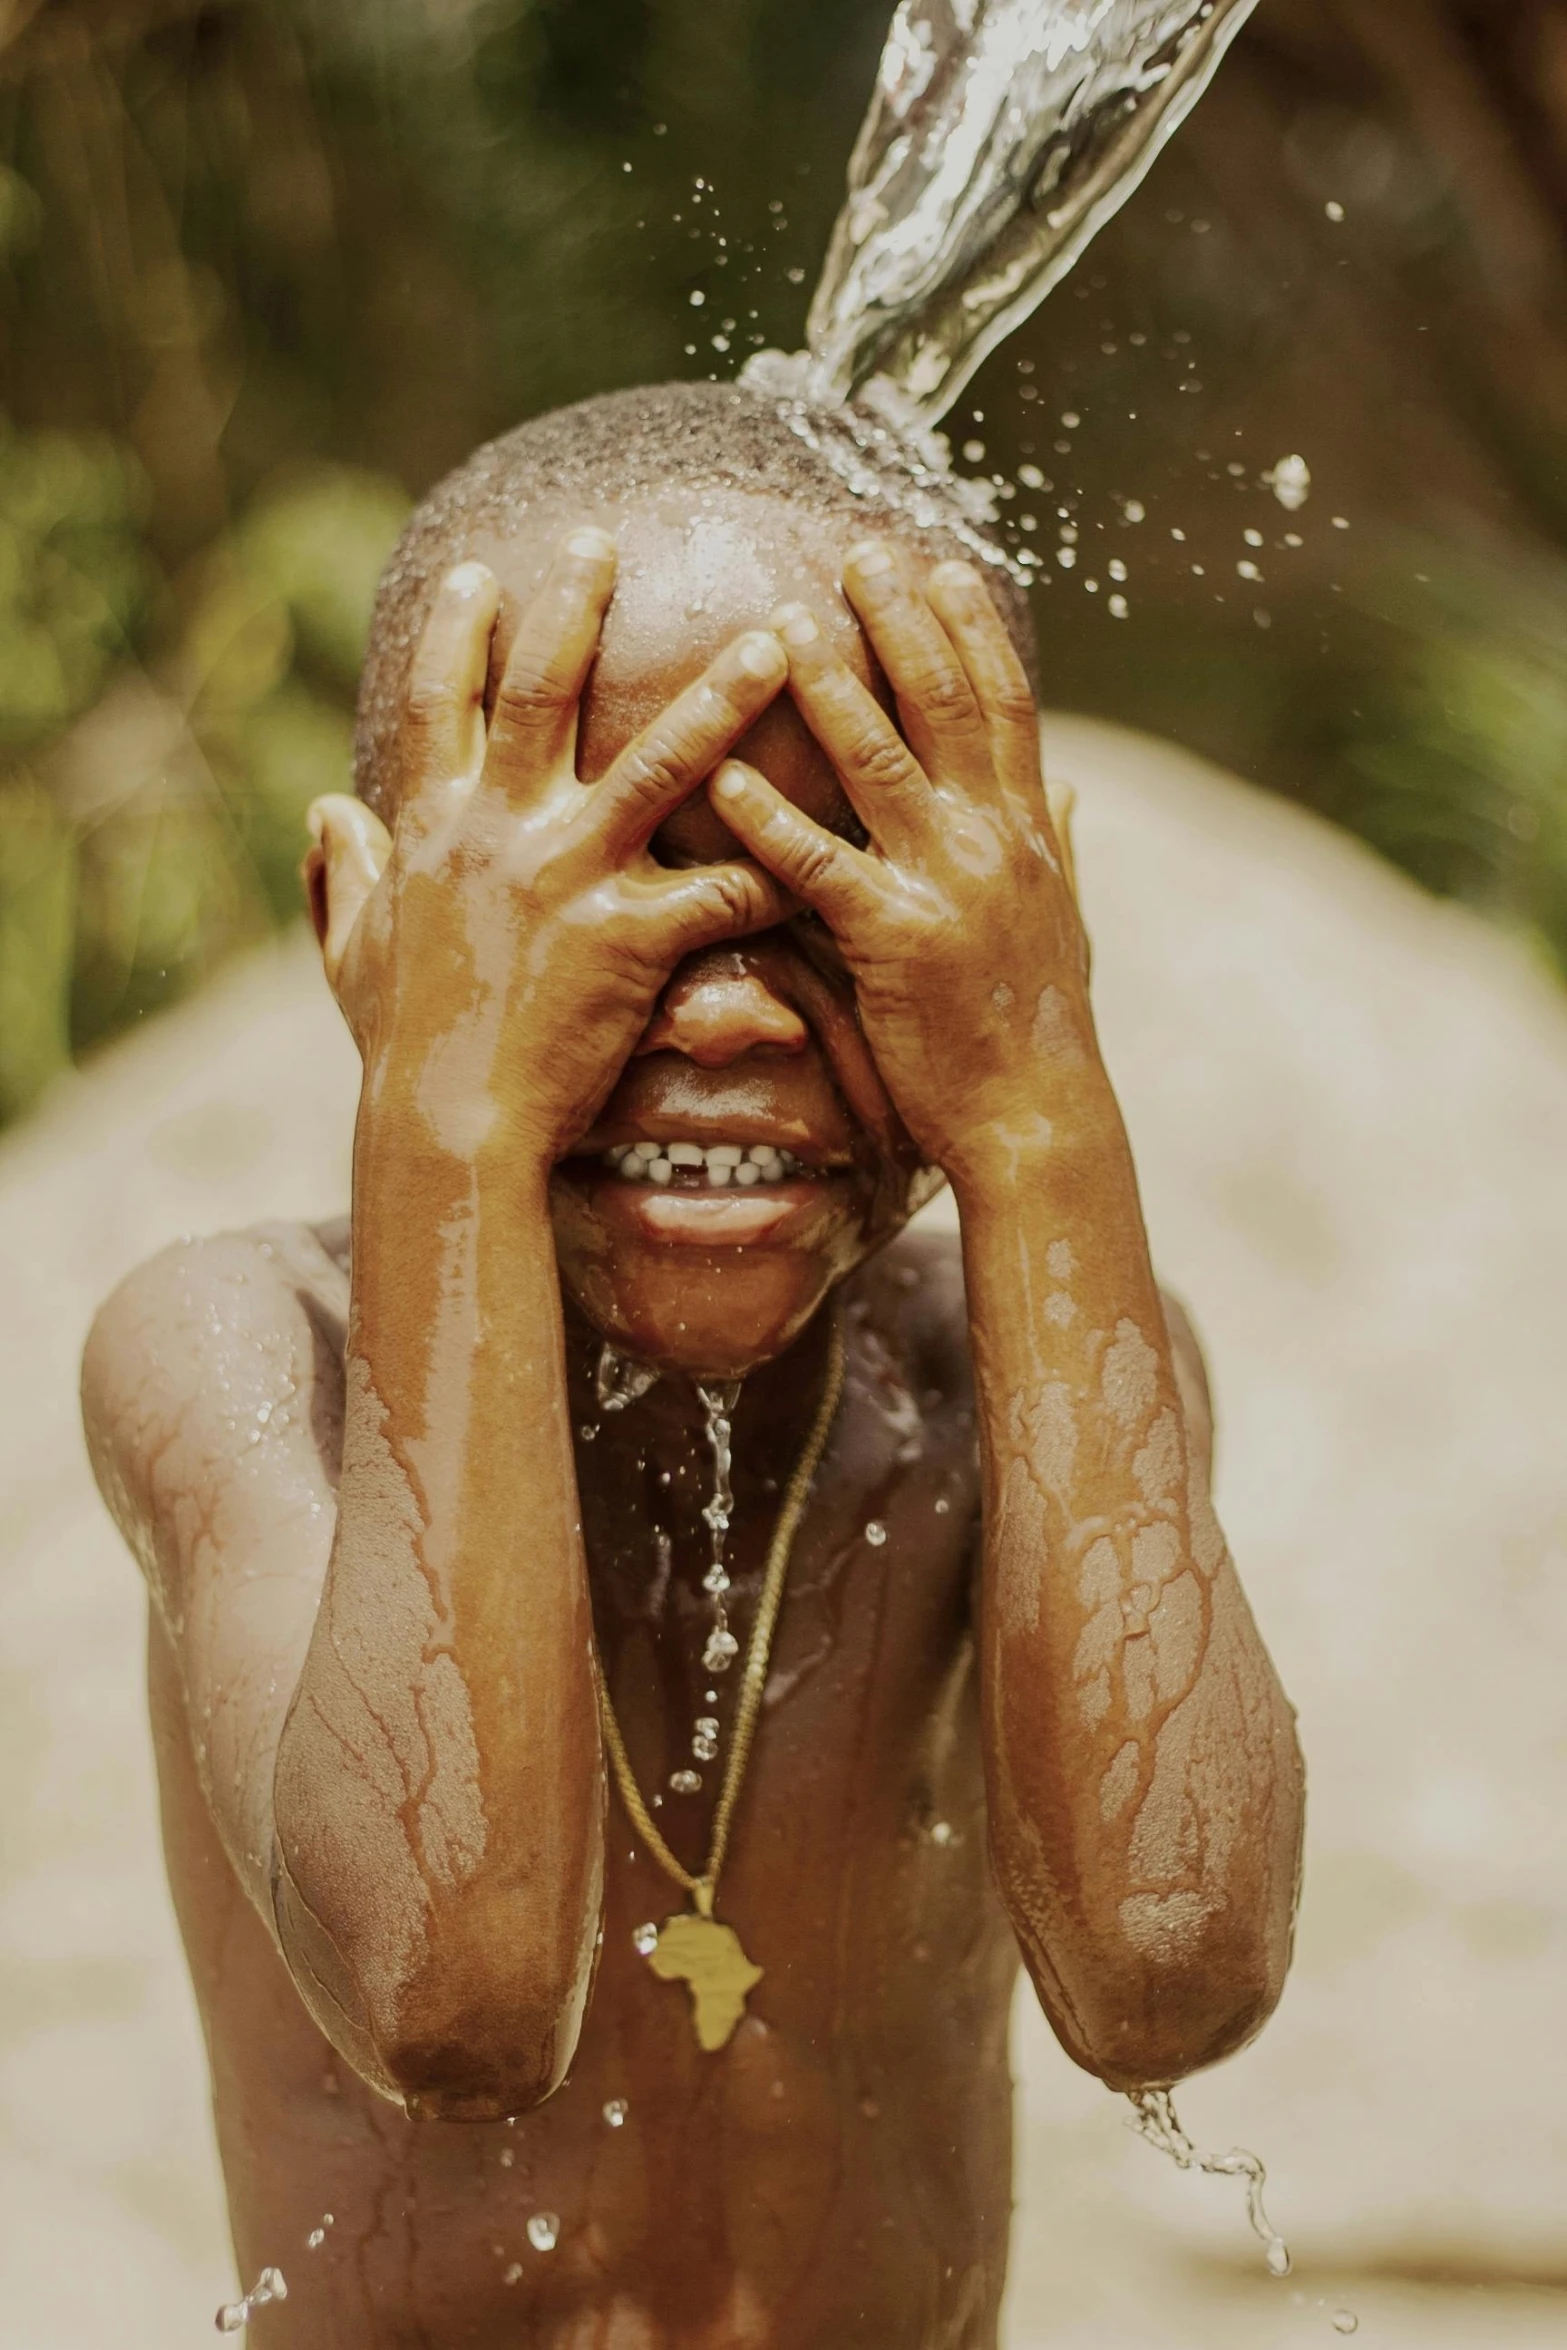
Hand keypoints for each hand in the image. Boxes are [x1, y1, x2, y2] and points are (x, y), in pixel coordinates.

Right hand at [305, 530, 790, 1165]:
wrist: (450, 1124)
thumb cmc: (404, 1046)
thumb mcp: (356, 952)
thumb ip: (346, 876)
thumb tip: (325, 813)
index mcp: (435, 829)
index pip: (440, 704)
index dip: (455, 635)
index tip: (477, 572)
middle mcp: (502, 832)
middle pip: (544, 692)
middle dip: (572, 605)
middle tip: (605, 537)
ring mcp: (569, 877)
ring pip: (661, 763)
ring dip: (723, 695)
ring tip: (777, 641)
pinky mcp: (631, 937)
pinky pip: (721, 889)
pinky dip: (772, 867)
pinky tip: (823, 844)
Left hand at [710, 543, 1095, 1177]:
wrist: (1038, 1120)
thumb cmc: (1040, 1032)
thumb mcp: (1064, 927)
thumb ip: (1062, 851)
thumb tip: (1078, 794)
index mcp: (1027, 833)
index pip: (1004, 706)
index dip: (972, 631)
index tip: (940, 566)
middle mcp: (991, 841)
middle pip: (944, 704)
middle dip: (901, 621)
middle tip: (857, 551)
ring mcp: (944, 885)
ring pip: (880, 762)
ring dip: (829, 687)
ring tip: (778, 626)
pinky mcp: (893, 940)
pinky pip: (820, 865)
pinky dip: (770, 819)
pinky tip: (723, 777)